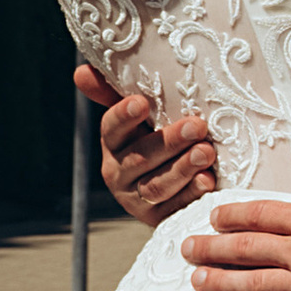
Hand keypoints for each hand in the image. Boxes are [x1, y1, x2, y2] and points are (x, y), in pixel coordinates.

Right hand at [81, 63, 217, 223]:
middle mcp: (119, 173)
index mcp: (112, 144)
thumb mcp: (139, 115)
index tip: (141, 102)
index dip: (124, 116)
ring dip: (182, 169)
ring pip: (156, 186)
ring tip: (206, 152)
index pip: (111, 128)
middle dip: (169, 142)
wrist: (170, 186)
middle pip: (139, 158)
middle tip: (197, 126)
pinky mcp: (158, 219)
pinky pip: (173, 209)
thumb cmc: (155, 137)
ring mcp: (137, 200)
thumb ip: (114, 92)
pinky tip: (208, 180)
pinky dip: (191, 195)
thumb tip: (81, 71)